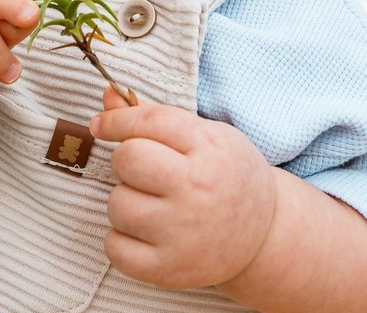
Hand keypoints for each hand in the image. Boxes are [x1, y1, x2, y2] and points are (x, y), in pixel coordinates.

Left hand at [90, 87, 277, 289]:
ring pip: (117, 204)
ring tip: (152, 205)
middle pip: (126, 160)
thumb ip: (154, 117)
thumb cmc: (227, 176)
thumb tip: (106, 97)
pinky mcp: (169, 269)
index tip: (101, 125)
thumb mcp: (206, 136)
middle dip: (126, 161)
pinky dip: (121, 240)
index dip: (116, 120)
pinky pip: (114, 248)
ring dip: (125, 201)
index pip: (147, 122)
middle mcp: (195, 189)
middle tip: (145, 171)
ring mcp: (182, 233)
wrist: (264, 236)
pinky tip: (145, 234)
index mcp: (208, 149)